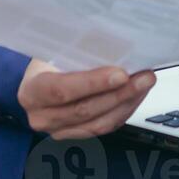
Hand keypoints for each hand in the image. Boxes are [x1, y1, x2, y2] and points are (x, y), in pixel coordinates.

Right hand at [17, 60, 156, 138]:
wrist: (39, 79)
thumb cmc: (49, 59)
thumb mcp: (55, 49)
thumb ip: (77, 50)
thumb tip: (114, 43)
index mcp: (31, 91)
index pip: (61, 90)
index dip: (92, 83)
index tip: (121, 74)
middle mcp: (41, 116)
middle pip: (84, 110)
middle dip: (119, 93)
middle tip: (145, 77)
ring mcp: (58, 130)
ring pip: (98, 123)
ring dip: (127, 104)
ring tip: (146, 85)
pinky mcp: (76, 135)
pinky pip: (104, 128)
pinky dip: (124, 111)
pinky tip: (137, 96)